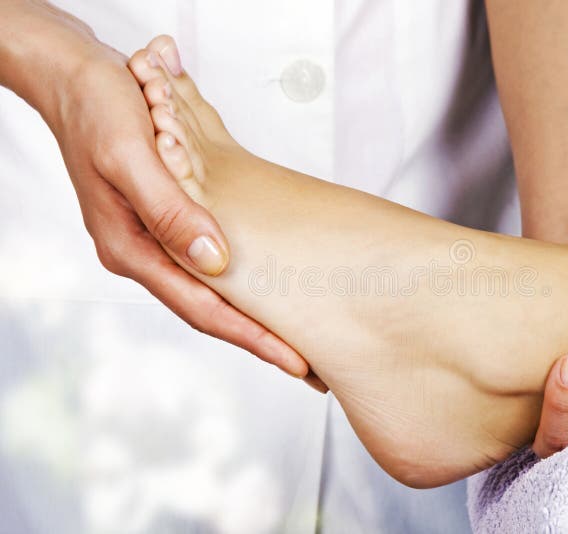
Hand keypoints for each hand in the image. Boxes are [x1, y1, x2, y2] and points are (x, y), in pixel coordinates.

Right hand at [0, 5, 318, 387]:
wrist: (73, 77)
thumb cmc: (98, 108)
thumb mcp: (132, 157)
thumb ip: (169, 212)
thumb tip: (214, 261)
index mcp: (131, 247)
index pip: (202, 308)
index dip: (252, 337)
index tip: (295, 360)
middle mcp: (141, 252)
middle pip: (208, 309)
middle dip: (257, 338)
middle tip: (306, 362)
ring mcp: (149, 238)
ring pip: (207, 290)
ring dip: (248, 314)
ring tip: (291, 334)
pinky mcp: (160, 218)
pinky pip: (204, 262)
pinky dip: (235, 280)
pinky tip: (259, 284)